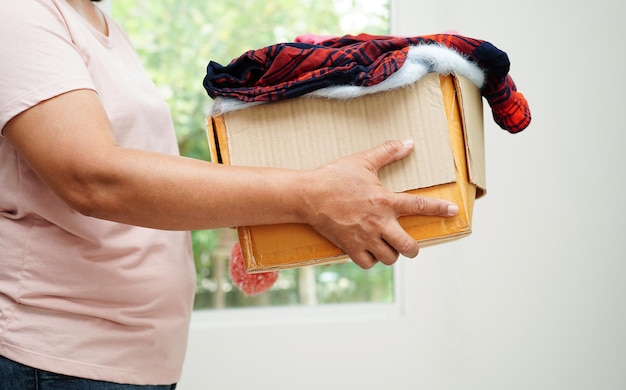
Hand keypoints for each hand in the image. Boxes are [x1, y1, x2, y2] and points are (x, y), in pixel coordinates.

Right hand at [303, 139, 457, 268]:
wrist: (307, 195)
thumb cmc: (334, 177)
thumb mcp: (363, 161)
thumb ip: (388, 152)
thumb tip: (409, 142)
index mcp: (385, 201)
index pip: (419, 206)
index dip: (438, 209)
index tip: (453, 211)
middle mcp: (379, 223)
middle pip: (408, 246)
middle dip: (412, 249)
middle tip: (408, 245)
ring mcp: (365, 237)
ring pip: (390, 258)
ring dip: (391, 254)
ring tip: (386, 246)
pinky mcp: (350, 247)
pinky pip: (368, 263)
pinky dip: (371, 260)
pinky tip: (368, 252)